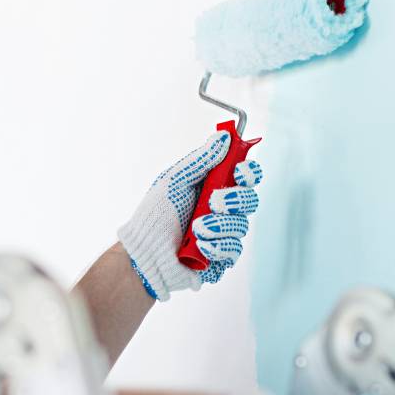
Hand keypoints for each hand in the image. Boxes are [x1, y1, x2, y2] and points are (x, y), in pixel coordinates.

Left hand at [118, 131, 262, 301]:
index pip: (245, 177)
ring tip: (195, 228)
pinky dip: (217, 245)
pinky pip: (234, 249)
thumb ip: (201, 159)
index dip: (249, 172)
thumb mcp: (175, 180)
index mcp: (214, 188)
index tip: (239, 172)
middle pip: (250, 199)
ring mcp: (224, 234)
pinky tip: (200, 245)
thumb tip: (223, 136)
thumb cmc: (154, 217)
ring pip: (242, 225)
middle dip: (235, 199)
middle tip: (213, 203)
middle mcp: (223, 211)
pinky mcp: (222, 257)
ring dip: (219, 225)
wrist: (144, 253)